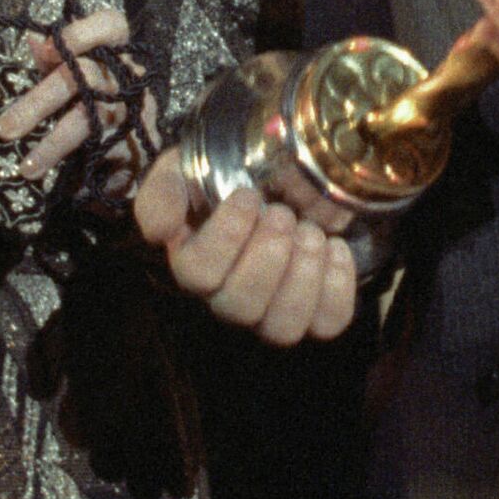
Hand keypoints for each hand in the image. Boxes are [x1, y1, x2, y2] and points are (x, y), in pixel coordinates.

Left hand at [0, 7, 158, 198]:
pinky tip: (66, 187)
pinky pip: (110, 156)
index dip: (83, 32)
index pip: (112, 26)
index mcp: (116, 55)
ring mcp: (140, 113)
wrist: (128, 155)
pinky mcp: (143, 147)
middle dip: (40, 102)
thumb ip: (51, 61)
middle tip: (5, 129)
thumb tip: (33, 40)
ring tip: (27, 167)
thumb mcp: (69, 79)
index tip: (45, 50)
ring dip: (54, 146)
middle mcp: (132, 80)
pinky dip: (84, 173)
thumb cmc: (91, 107)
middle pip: (89, 77)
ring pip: (94, 121)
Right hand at [134, 154, 358, 344]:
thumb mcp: (183, 171)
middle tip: (282, 214)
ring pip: (283, 327)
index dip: (225, 238)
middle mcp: (230, 297)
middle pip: (240, 307)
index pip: (198, 274)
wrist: (276, 171)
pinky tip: (335, 246)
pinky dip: (337, 286)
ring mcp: (274, 311)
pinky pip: (329, 322)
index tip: (246, 195)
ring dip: (302, 277)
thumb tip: (161, 234)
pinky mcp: (316, 311)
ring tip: (311, 232)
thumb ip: (163, 195)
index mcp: (195, 264)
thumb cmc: (225, 175)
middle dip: (267, 257)